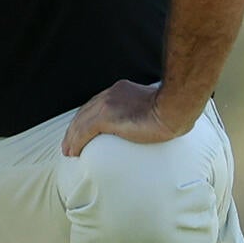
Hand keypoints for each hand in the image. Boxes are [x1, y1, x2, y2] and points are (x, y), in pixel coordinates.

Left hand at [60, 80, 188, 155]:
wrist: (175, 107)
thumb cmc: (173, 110)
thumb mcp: (153, 108)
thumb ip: (143, 112)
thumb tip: (146, 124)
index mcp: (121, 91)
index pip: (97, 105)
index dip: (86, 118)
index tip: (81, 130)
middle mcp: (111, 94)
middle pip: (85, 112)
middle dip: (75, 128)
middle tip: (69, 144)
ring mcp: (108, 104)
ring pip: (81, 122)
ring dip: (72, 138)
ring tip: (68, 151)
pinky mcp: (107, 116)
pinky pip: (85, 131)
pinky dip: (77, 142)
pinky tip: (73, 151)